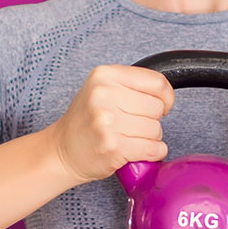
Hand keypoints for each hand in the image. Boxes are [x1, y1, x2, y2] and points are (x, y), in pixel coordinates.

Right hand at [47, 64, 175, 185]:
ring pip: (156, 129)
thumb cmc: (86, 121)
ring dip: (150, 138)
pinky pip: (153, 148)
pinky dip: (153, 153)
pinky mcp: (113, 146)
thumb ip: (131, 84)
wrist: (61, 151)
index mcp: (104, 75)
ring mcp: (108, 121)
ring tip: (128, 138)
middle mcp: (104, 94)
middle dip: (152, 120)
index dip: (166, 97)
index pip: (157, 82)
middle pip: (157, 107)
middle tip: (131, 125)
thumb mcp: (102, 89)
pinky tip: (136, 151)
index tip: (162, 106)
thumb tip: (166, 95)